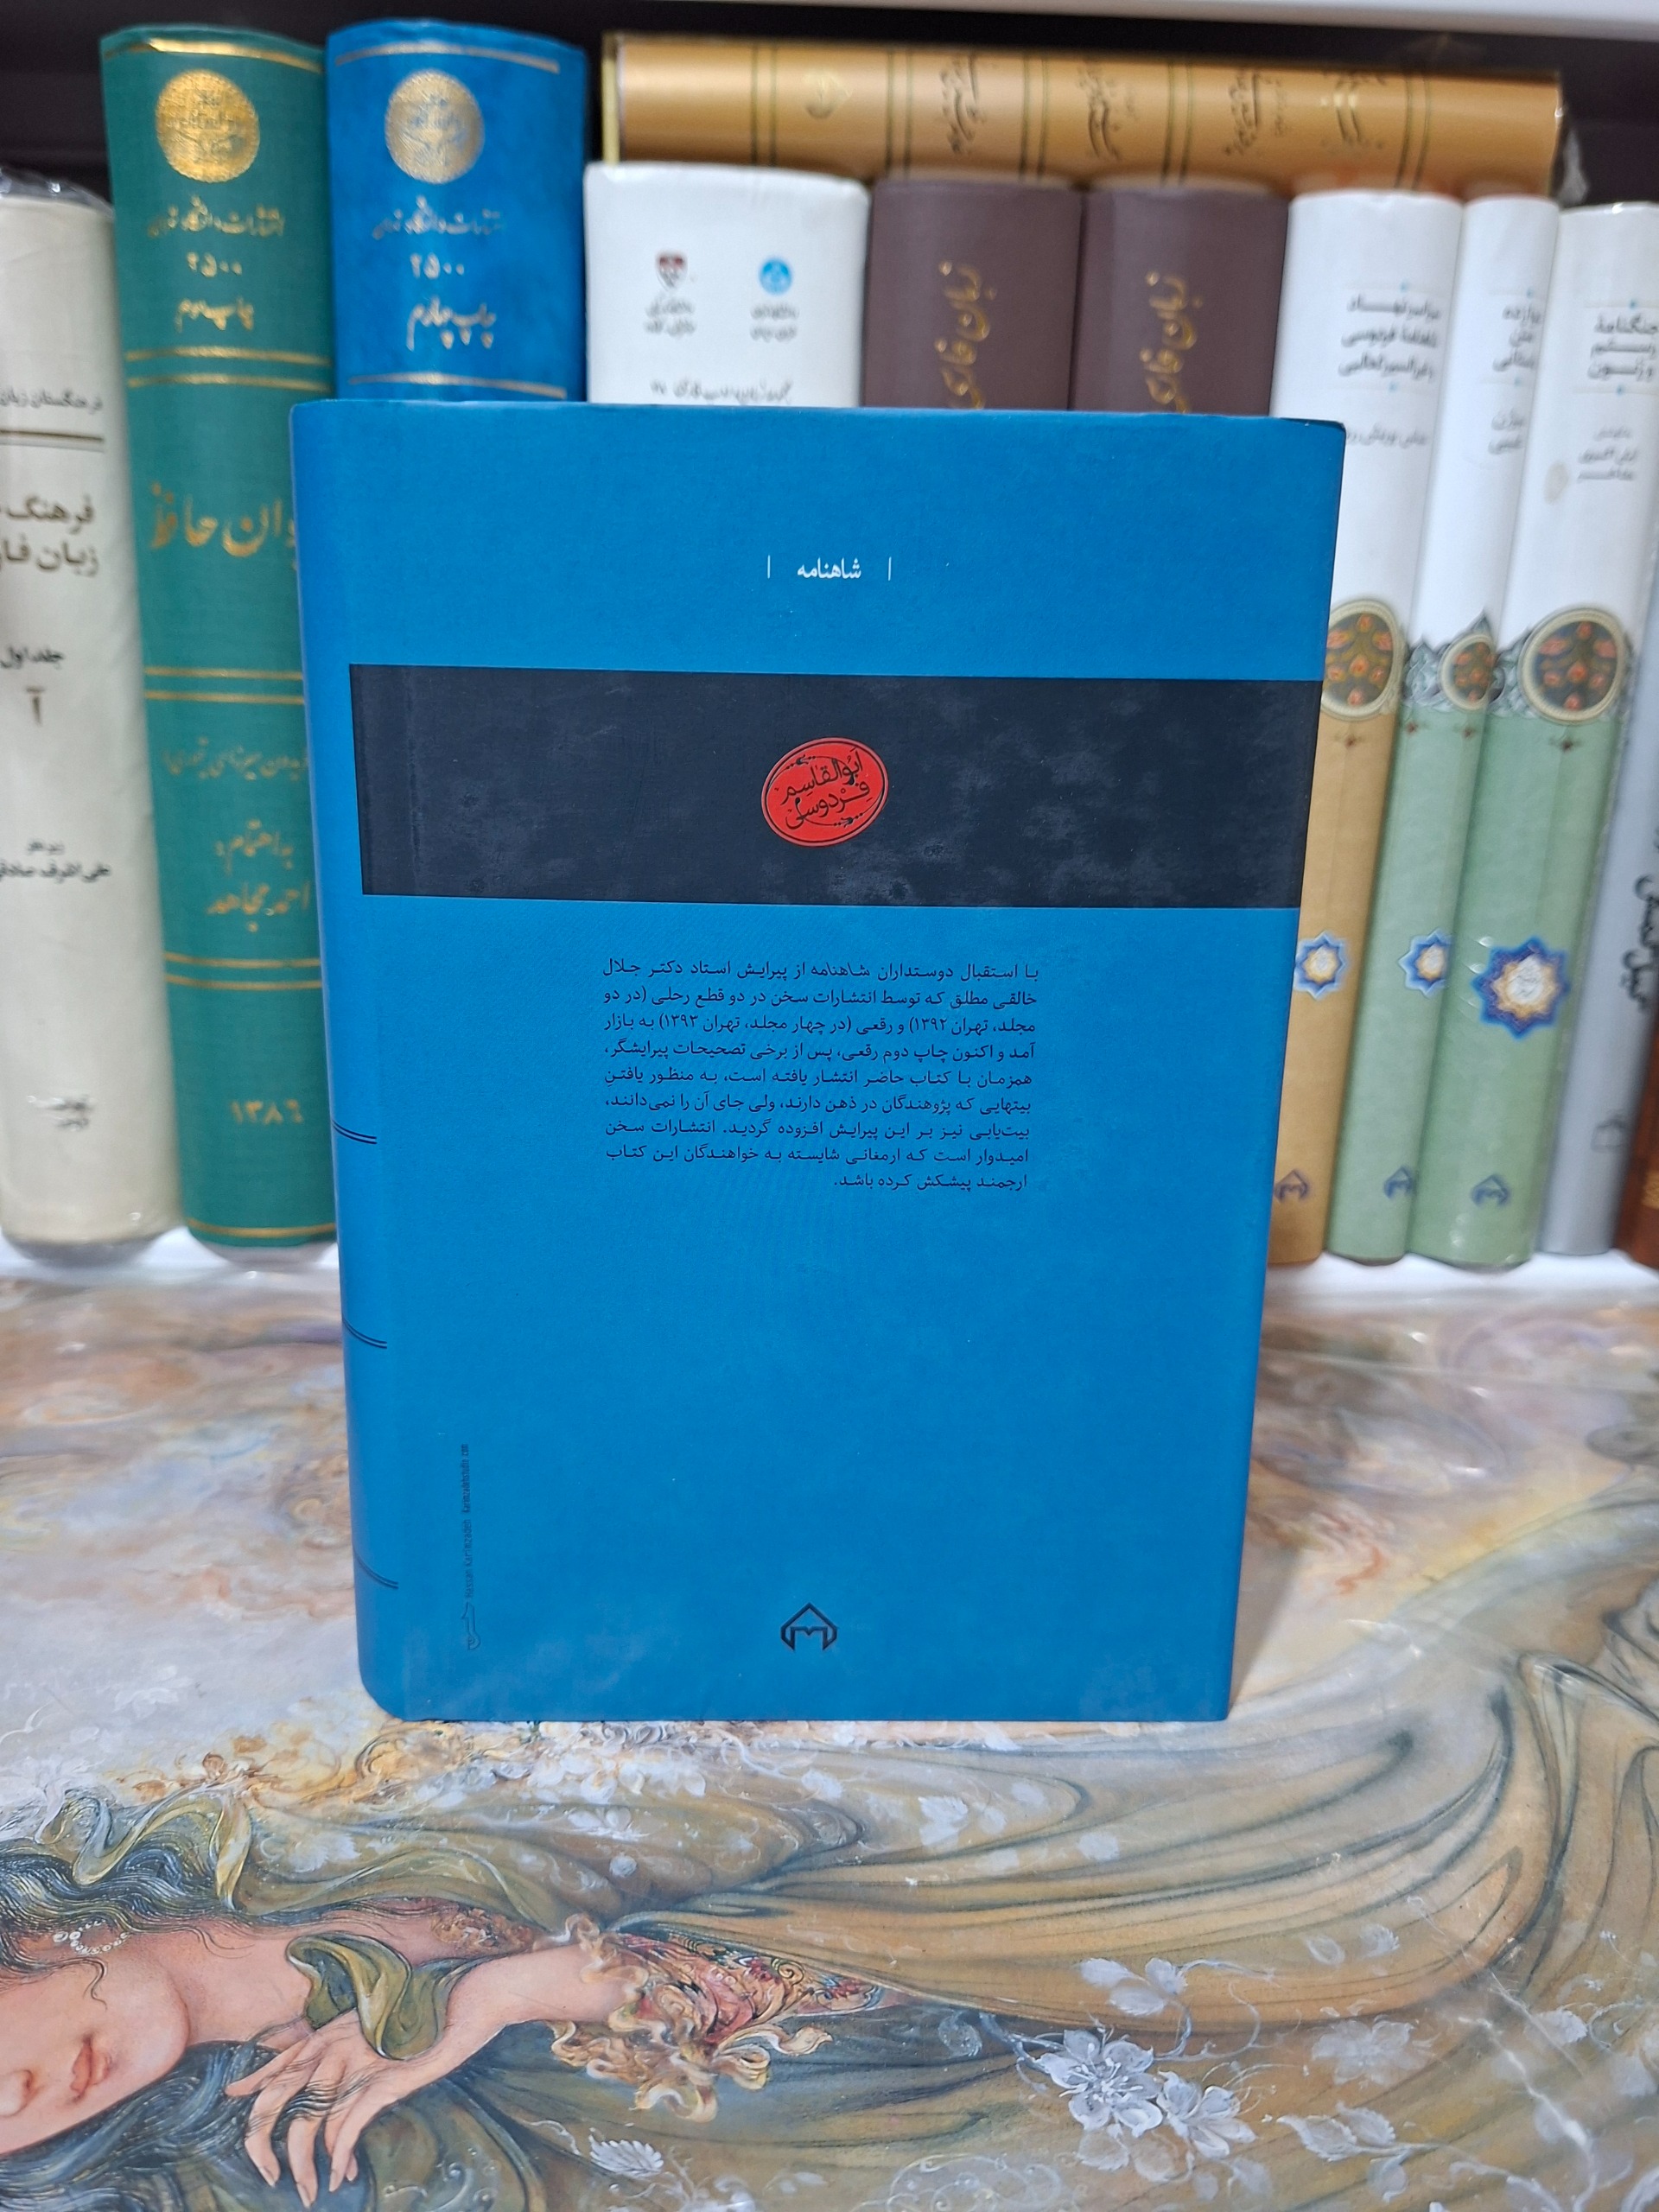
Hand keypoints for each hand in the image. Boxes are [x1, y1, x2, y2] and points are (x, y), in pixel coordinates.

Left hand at [225, 1947, 628, 2200]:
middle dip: (261, 2142)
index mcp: (332, 2029)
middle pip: (276, 2097)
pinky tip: (343, 2175)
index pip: (279, 2058)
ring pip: (307, 2125)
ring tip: (310, 2190)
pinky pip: (346, 2131)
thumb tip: (334, 2057)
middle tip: (267, 2173)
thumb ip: (352, 2040)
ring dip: (303, 2166)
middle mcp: (334, 2044)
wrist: (470, 1999)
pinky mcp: (381, 2083)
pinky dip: (339, 2159)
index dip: (253, 2081)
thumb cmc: (429, 2011)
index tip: (232, 2096)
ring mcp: (356, 2063)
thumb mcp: (380, 2022)